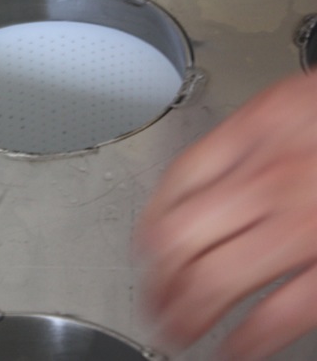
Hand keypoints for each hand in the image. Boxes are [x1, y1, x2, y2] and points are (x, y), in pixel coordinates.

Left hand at [135, 72, 316, 358]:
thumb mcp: (292, 107)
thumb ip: (246, 142)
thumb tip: (196, 188)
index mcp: (259, 130)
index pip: (177, 184)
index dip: (150, 225)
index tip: (143, 249)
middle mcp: (273, 176)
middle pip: (183, 238)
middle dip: (158, 279)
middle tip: (151, 301)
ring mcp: (306, 225)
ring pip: (219, 279)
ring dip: (188, 313)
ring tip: (175, 331)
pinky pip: (285, 312)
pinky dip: (250, 340)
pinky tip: (235, 350)